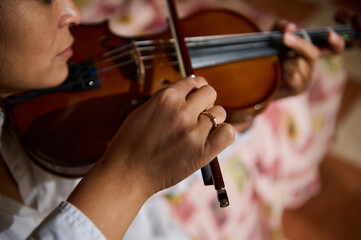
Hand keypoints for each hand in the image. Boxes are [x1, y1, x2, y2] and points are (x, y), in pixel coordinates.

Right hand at [101, 76, 234, 195]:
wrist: (126, 174)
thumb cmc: (130, 144)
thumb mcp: (143, 111)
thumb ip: (166, 101)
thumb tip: (187, 92)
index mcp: (166, 98)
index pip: (194, 81)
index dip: (195, 89)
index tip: (194, 97)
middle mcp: (182, 111)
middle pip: (210, 92)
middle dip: (205, 101)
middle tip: (197, 113)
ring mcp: (193, 131)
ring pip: (220, 112)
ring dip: (212, 119)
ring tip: (200, 130)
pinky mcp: (202, 152)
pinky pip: (228, 133)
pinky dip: (223, 134)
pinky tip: (213, 138)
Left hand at [273, 20, 344, 97]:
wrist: (255, 80)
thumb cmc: (267, 56)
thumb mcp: (273, 37)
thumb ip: (281, 27)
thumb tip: (290, 26)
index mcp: (310, 51)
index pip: (333, 48)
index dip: (336, 43)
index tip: (330, 35)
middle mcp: (311, 65)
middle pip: (313, 53)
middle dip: (299, 44)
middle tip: (284, 37)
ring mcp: (306, 78)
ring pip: (299, 64)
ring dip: (284, 61)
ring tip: (276, 63)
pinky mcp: (298, 89)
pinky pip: (293, 77)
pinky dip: (283, 72)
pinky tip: (277, 73)